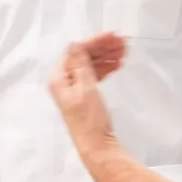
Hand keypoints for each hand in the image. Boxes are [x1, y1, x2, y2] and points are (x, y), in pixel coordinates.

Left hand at [47, 34, 126, 155]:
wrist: (97, 145)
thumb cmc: (90, 120)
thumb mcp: (86, 87)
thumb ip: (80, 63)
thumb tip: (75, 42)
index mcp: (58, 77)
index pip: (76, 50)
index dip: (95, 41)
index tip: (112, 36)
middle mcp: (63, 80)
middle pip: (83, 56)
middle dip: (102, 48)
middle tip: (121, 42)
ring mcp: (73, 87)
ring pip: (90, 64)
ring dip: (106, 56)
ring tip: (123, 52)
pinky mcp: (83, 94)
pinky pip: (93, 74)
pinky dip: (105, 68)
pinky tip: (116, 64)